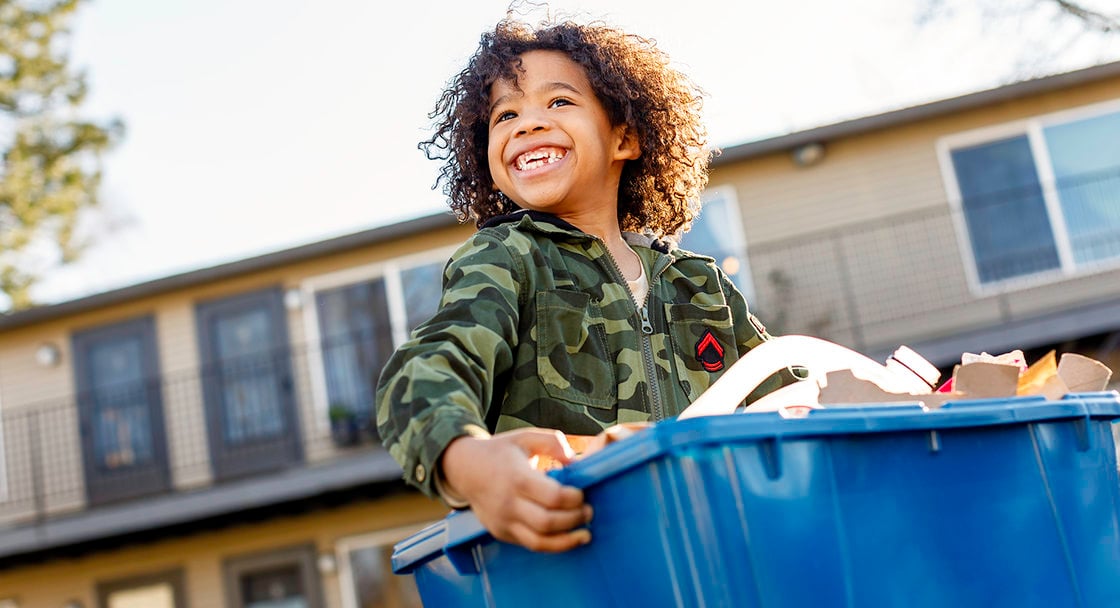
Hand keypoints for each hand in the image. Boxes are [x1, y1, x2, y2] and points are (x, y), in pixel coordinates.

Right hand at [439, 428, 592, 552]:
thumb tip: (574, 462)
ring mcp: (503, 521)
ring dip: (567, 540)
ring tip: (585, 533)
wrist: (464, 469)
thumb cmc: (499, 452)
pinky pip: (530, 544)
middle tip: (588, 511)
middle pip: (548, 522)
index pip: (553, 497)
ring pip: (540, 541)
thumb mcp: (525, 437)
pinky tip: (567, 538)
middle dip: (574, 519)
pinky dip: (552, 545)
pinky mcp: (502, 533)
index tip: (583, 493)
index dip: (574, 498)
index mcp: (517, 478)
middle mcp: (508, 504)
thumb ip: (553, 443)